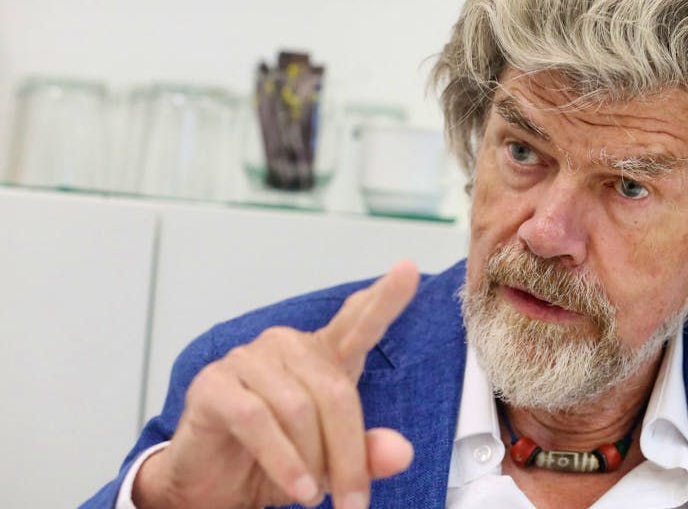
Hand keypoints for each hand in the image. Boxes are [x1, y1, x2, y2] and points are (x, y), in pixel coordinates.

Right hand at [133, 260, 420, 508]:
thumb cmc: (272, 460)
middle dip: (349, 455)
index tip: (408, 270)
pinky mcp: (214, 385)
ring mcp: (248, 360)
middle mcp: (287, 347)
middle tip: (353, 501)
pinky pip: (258, 420)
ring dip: (312, 462)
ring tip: (312, 494)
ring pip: (299, 408)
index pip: (357, 322)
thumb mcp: (329, 463)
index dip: (384, 298)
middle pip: (336, 393)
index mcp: (322, 356)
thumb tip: (400, 452)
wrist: (209, 486)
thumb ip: (366, 453)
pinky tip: (295, 486)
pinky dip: (282, 460)